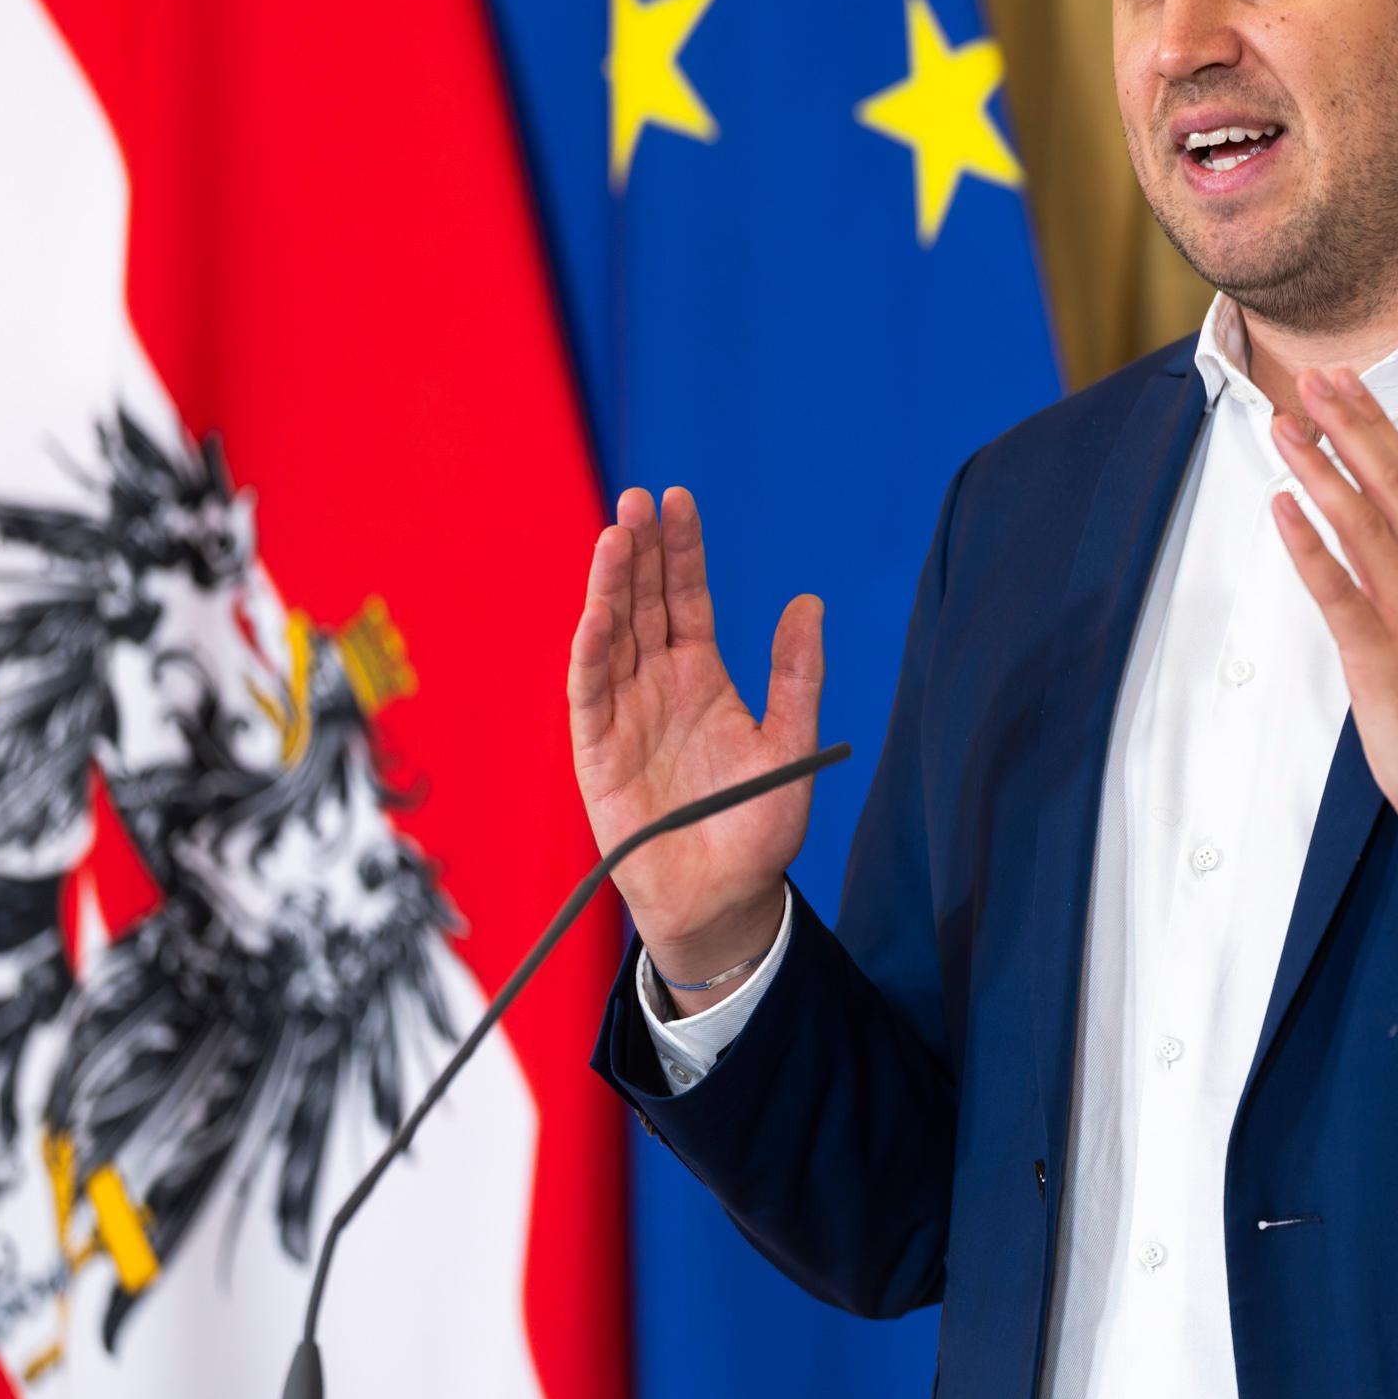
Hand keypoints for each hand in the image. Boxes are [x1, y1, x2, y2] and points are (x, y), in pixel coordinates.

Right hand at [564, 485, 822, 1001]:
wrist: (723, 899)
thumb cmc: (755, 828)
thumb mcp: (790, 745)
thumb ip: (797, 676)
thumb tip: (809, 601)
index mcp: (702, 679)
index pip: (686, 599)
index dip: (682, 552)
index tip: (681, 500)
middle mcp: (657, 687)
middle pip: (642, 604)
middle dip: (639, 552)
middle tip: (639, 499)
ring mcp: (623, 715)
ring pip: (610, 637)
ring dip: (609, 587)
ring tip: (615, 535)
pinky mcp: (596, 753)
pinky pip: (588, 694)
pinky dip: (589, 653)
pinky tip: (595, 613)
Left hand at [1265, 367, 1397, 860]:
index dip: (1380, 430)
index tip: (1349, 386)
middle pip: (1393, 489)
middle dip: (1351, 429)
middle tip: (1313, 380)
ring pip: (1364, 529)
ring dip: (1322, 473)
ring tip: (1288, 430)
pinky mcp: (1381, 660)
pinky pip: (1340, 593)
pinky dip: (1310, 548)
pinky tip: (1283, 509)